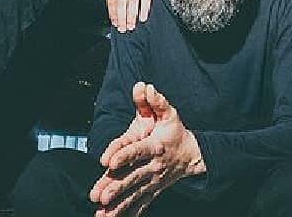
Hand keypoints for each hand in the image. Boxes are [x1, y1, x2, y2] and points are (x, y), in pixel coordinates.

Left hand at [89, 83, 203, 216]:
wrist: (191, 155)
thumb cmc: (175, 132)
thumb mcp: (169, 113)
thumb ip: (155, 101)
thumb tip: (144, 86)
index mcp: (156, 145)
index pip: (138, 150)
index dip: (124, 155)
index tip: (109, 161)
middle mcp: (154, 166)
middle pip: (132, 176)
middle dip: (116, 186)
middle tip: (100, 195)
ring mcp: (153, 181)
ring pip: (133, 194)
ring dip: (117, 205)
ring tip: (102, 213)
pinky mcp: (152, 191)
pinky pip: (139, 204)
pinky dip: (127, 213)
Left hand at [107, 0, 161, 32]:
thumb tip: (116, 16)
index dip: (113, 12)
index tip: (115, 23)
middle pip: (121, 1)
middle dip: (121, 17)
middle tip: (123, 28)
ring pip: (132, 1)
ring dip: (131, 15)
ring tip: (132, 26)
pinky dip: (144, 9)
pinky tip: (143, 18)